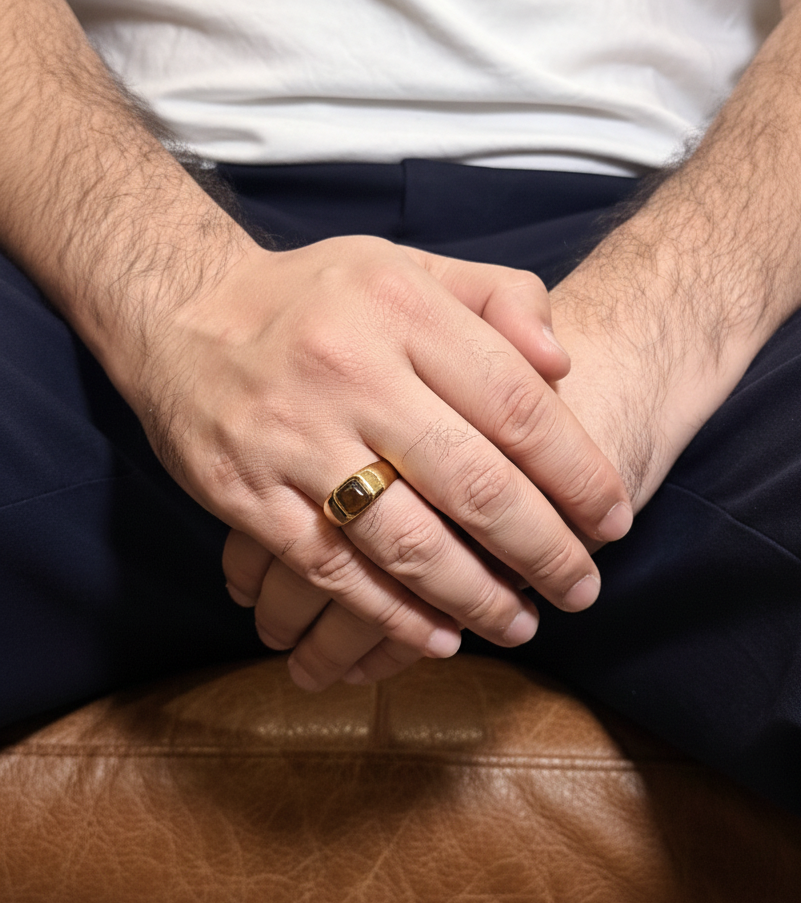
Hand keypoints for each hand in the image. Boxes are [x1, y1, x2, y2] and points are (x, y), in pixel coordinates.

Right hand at [124, 234, 631, 690]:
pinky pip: (333, 570)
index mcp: (403, 310)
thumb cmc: (316, 296)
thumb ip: (498, 297)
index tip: (612, 518)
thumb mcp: (408, 266)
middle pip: (474, 482)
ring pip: (408, 540)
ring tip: (522, 624)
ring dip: (477, 597)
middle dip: (544, 549)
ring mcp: (294, 437)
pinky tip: (437, 636)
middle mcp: (351, 372)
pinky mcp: (246, 494)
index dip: (576, 471)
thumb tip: (561, 362)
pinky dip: (391, 614)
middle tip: (584, 588)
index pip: (516, 403)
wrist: (182, 315)